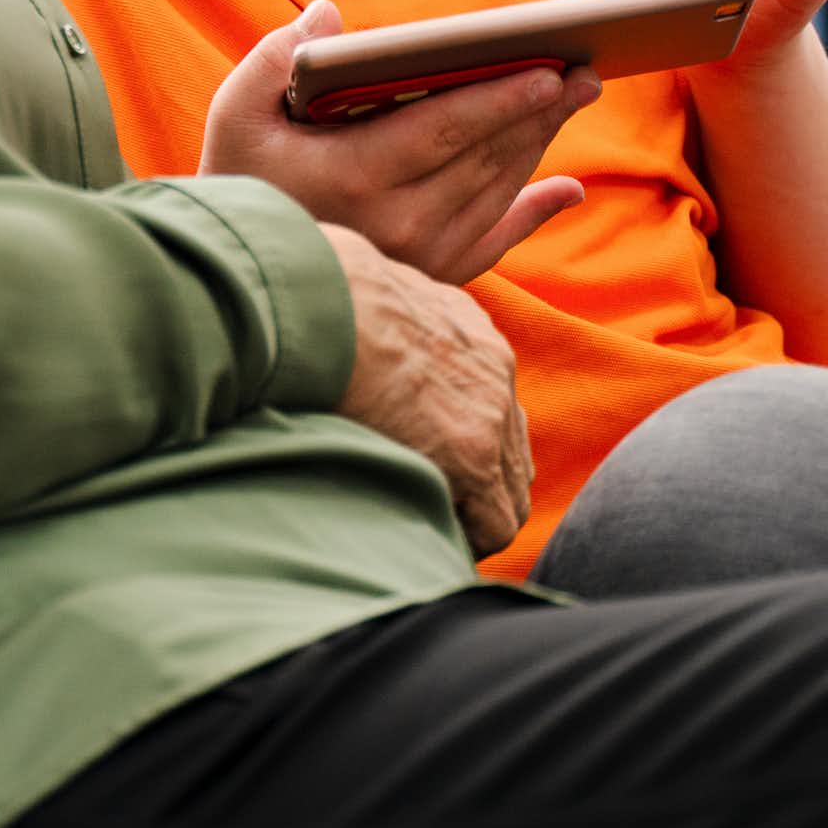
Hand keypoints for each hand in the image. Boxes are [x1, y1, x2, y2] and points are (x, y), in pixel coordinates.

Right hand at [202, 0, 597, 282]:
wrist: (236, 277)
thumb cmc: (238, 183)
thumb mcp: (238, 113)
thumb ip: (278, 56)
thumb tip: (329, 15)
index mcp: (354, 179)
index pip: (445, 130)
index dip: (502, 99)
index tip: (549, 72)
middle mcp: (396, 227)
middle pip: (484, 158)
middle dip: (538, 112)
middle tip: (583, 72)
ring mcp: (416, 259)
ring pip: (495, 192)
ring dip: (537, 144)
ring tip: (569, 99)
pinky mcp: (426, 278)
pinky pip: (493, 241)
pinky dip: (531, 212)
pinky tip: (564, 187)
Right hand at [321, 222, 530, 556]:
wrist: (320, 299)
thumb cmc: (317, 291)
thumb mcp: (366, 289)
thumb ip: (381, 319)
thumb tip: (346, 332)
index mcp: (464, 328)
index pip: (489, 401)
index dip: (461, 443)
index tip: (423, 463)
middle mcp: (491, 367)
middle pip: (510, 451)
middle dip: (477, 487)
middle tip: (431, 510)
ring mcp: (489, 412)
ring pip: (510, 493)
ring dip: (474, 515)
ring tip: (426, 531)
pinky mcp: (472, 453)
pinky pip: (494, 523)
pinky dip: (469, 538)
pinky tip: (426, 538)